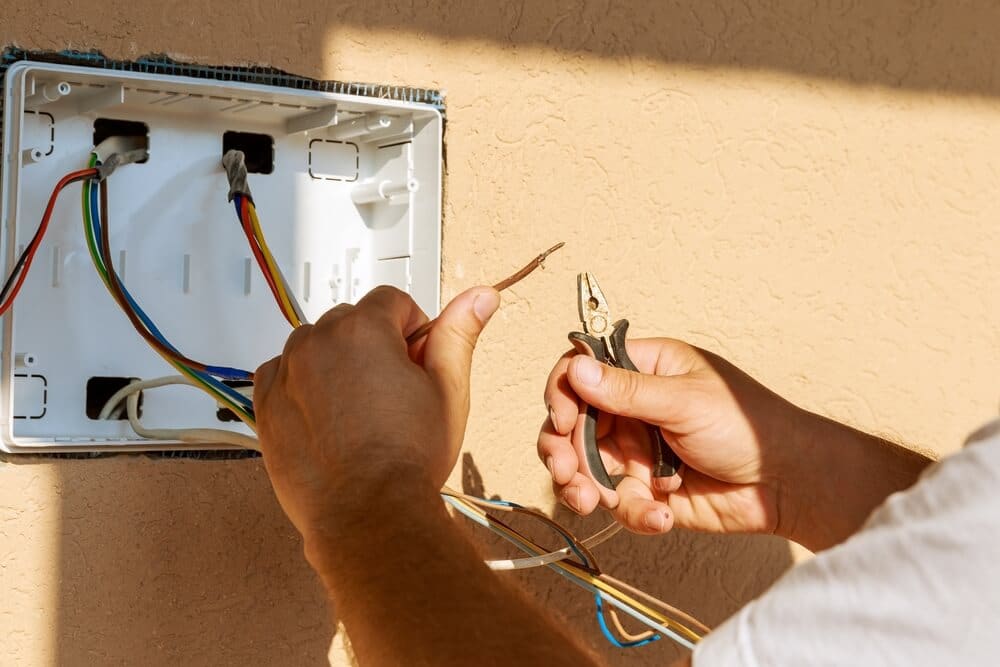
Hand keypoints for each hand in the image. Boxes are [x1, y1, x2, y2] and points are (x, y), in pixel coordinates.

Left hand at [254, 285, 499, 561]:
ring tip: (360, 411)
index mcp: (363, 329)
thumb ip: (458, 334)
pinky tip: (329, 419)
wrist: (367, 514)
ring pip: (316, 346)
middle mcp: (318, 342)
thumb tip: (480, 297)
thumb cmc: (407, 458)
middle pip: (351, 321)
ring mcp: (286, 372)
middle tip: (393, 393)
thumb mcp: (448, 389)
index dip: (412, 330)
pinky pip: (283, 374)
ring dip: (336, 364)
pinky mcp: (265, 404)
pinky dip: (303, 386)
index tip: (416, 363)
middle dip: (374, 346)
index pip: (392, 301)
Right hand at [538, 338, 802, 535]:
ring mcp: (637, 451)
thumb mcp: (684, 401)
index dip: (563, 394)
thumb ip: (627, 391)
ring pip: (586, 468)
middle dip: (562, 451)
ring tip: (592, 501)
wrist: (786, 484)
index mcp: (643, 370)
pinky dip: (634, 512)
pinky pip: (619, 503)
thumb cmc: (747, 425)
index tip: (560, 419)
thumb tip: (576, 368)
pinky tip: (660, 515)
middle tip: (565, 472)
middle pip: (572, 425)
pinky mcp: (646, 491)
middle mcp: (632, 409)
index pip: (582, 372)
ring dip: (583, 487)